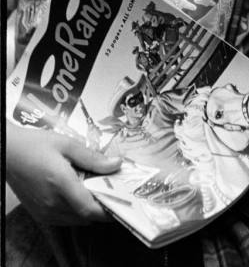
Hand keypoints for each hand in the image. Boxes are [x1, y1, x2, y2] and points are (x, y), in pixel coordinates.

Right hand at [6, 121, 120, 224]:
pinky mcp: (39, 214)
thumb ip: (92, 157)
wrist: (9, 153)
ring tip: (95, 189)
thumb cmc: (35, 145)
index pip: (90, 209)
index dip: (108, 210)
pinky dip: (75, 211)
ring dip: (88, 210)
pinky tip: (77, 193)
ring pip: (75, 220)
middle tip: (111, 190)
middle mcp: (52, 203)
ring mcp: (44, 212)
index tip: (122, 202)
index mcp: (61, 185)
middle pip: (85, 217)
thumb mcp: (67, 144)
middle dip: (101, 207)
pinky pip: (64, 219)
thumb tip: (115, 164)